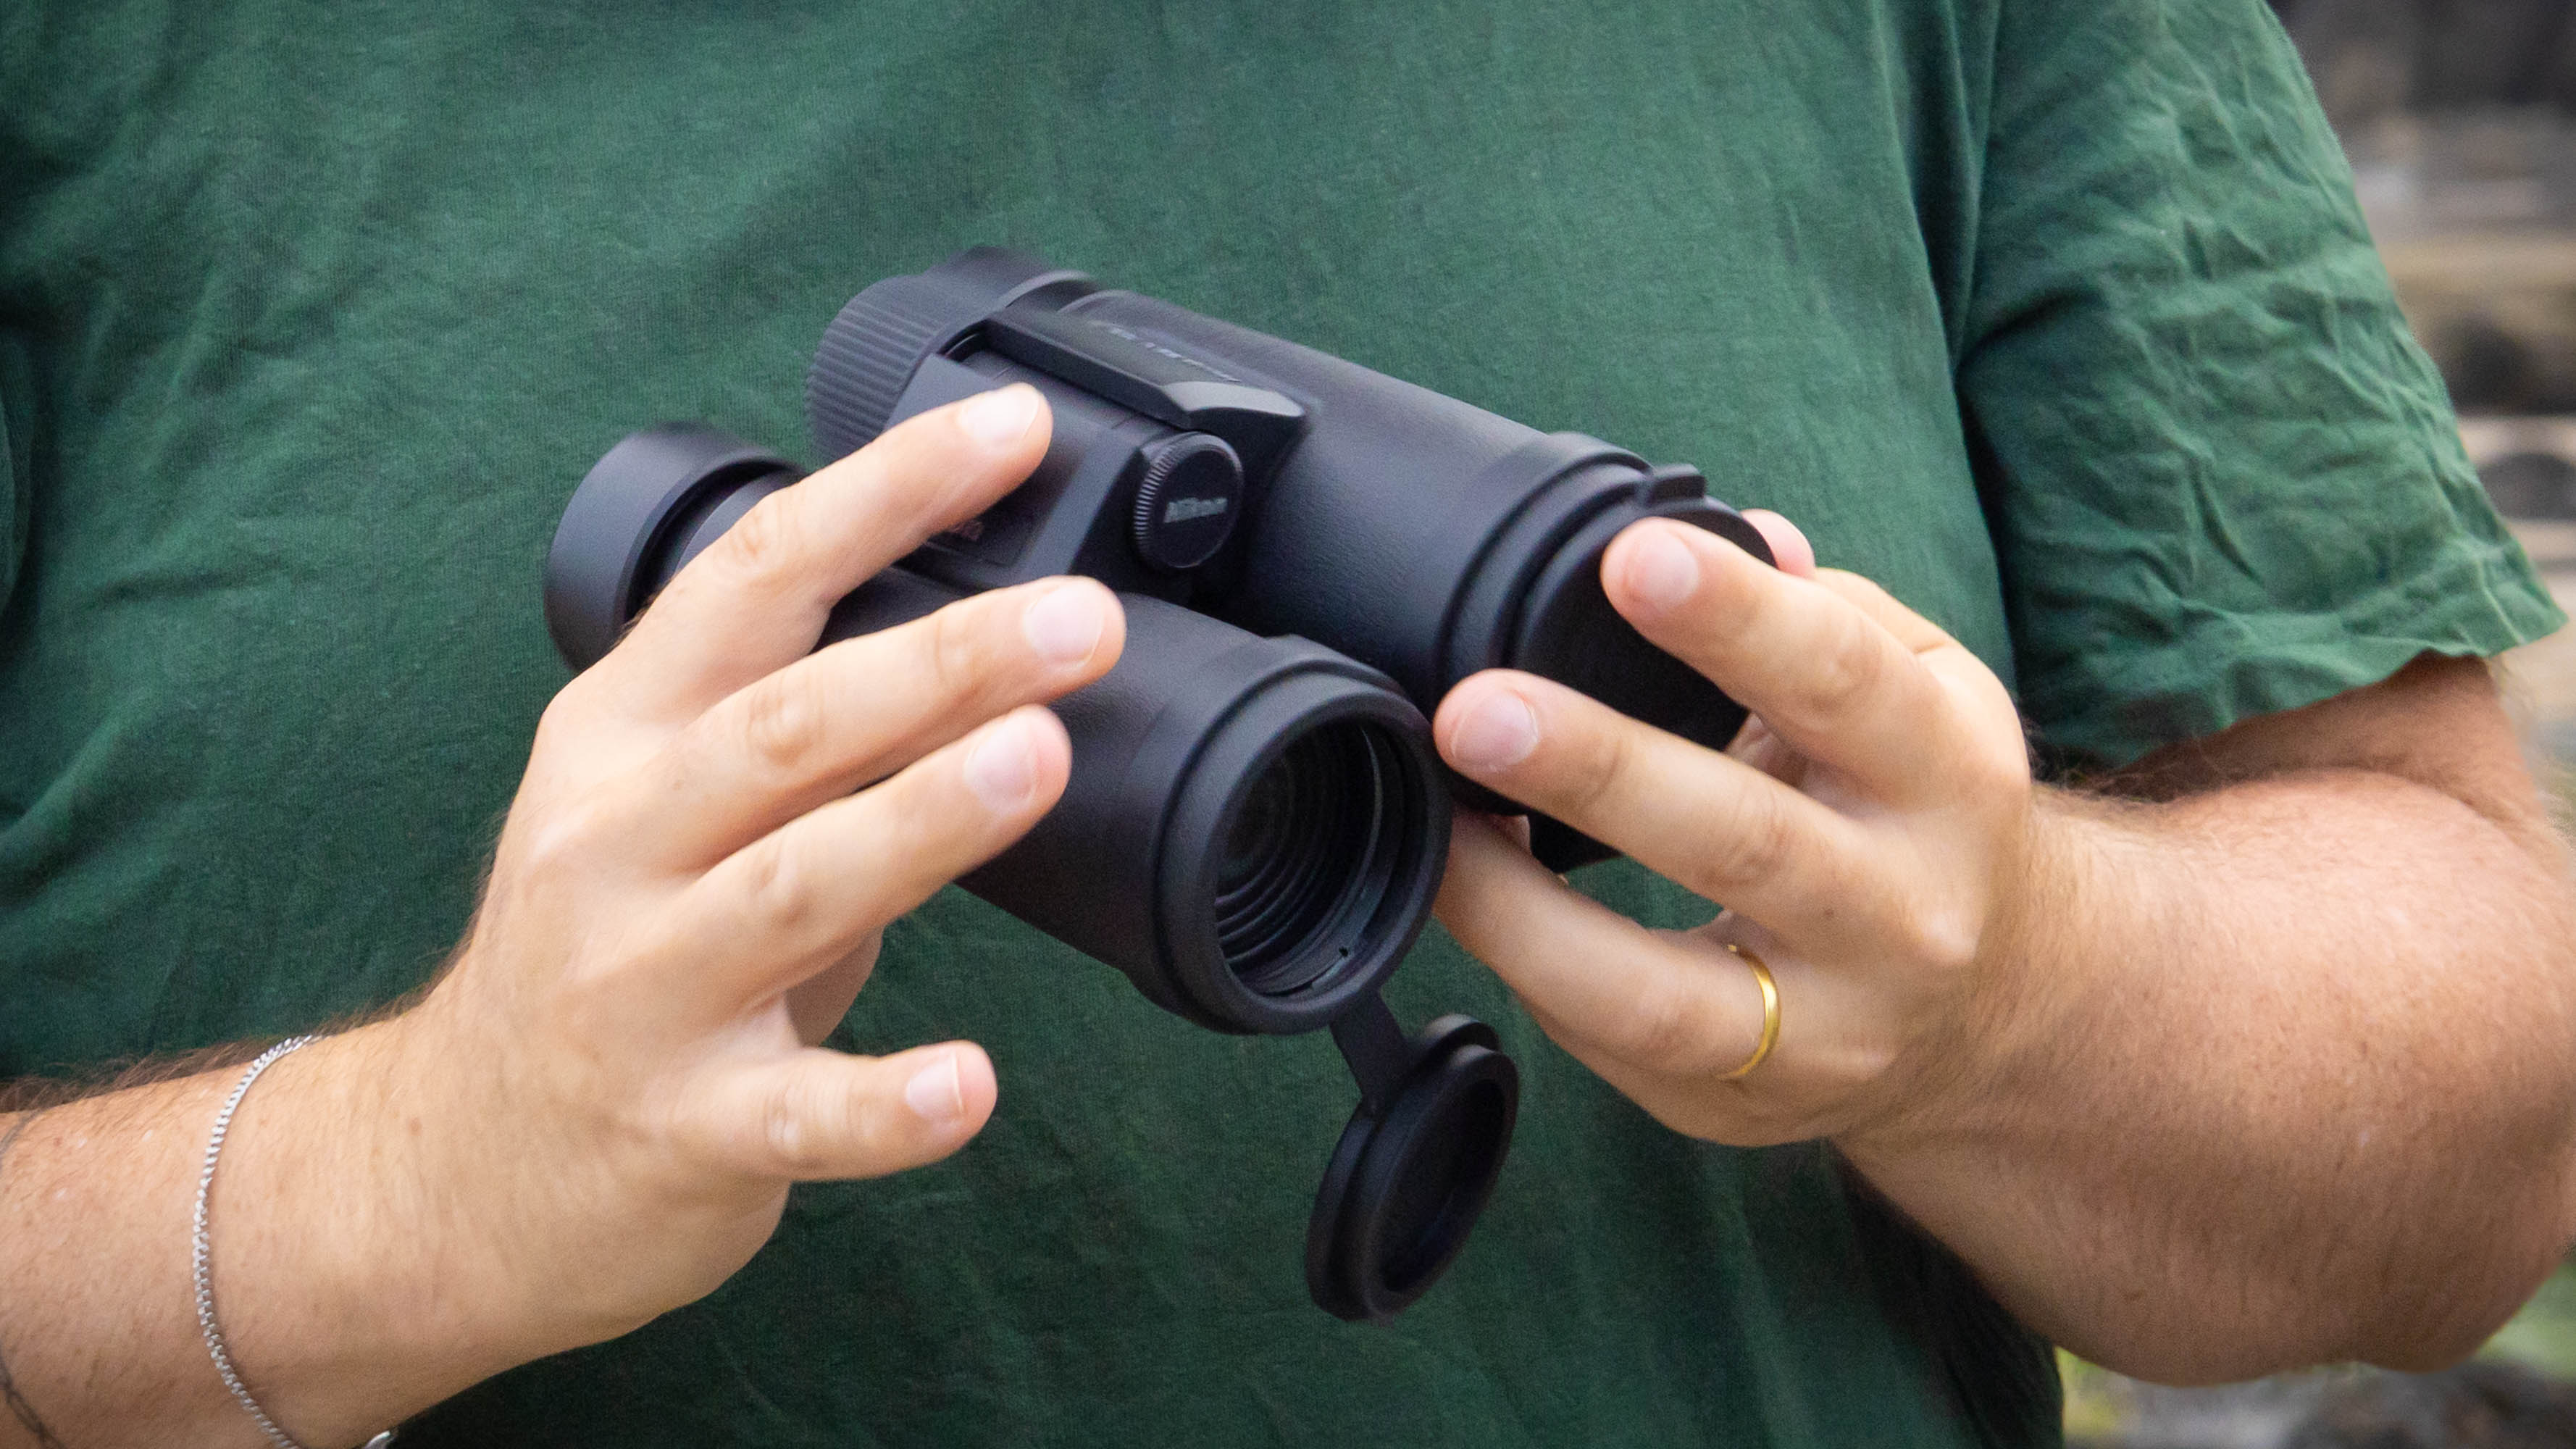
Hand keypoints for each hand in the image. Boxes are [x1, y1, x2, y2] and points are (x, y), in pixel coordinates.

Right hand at [379, 384, 1121, 1354]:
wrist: (457, 1164)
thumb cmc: (605, 952)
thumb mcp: (661, 804)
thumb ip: (796, 727)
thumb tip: (990, 639)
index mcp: (621, 733)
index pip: (755, 576)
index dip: (886, 491)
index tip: (1011, 429)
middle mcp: (617, 843)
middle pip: (786, 724)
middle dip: (940, 661)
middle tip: (1080, 620)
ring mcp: (641, 988)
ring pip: (791, 887)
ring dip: (919, 817)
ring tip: (1036, 758)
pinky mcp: (685, 1127)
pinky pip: (799, 1116)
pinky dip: (887, 1103)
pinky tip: (970, 1085)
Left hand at [1430, 511, 2037, 1144]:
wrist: (1994, 1009)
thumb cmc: (1918, 814)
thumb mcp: (1919, 697)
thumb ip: (1826, 613)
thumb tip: (1736, 535)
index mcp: (1948, 779)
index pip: (1847, 682)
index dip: (1738, 619)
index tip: (1634, 557)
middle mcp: (1903, 914)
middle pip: (1747, 842)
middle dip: (1599, 770)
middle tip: (1477, 710)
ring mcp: (1827, 1031)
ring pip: (1663, 992)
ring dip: (1525, 911)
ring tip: (1439, 826)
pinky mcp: (1744, 1106)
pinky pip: (1612, 1044)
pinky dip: (1524, 964)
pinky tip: (1462, 889)